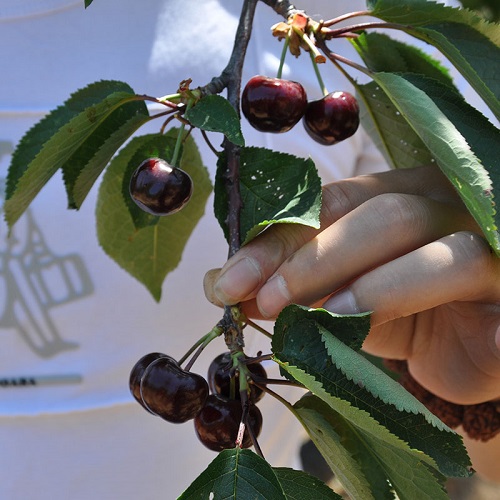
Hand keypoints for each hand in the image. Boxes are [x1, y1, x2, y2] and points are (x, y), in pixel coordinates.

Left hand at [204, 165, 499, 406]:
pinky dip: (495, 326)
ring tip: (329, 318)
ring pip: (437, 253)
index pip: (327, 205)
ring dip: (376, 286)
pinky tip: (488, 340)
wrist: (472, 347)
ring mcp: (486, 245)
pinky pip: (497, 293)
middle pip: (376, 216)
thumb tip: (221, 285)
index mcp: (393, 198)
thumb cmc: (401, 314)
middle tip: (264, 302)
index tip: (227, 283)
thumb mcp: (338, 300)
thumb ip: (291, 289)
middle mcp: (441, 208)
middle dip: (313, 260)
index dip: (276, 241)